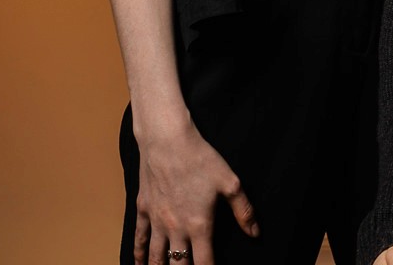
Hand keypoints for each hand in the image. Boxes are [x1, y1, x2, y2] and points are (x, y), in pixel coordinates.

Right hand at [132, 121, 258, 264]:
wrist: (167, 141)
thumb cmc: (200, 159)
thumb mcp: (230, 183)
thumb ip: (243, 211)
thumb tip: (254, 233)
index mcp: (200, 225)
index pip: (204, 262)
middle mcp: (176, 228)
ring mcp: (157, 221)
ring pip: (155, 257)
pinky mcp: (143, 210)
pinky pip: (138, 239)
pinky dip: (138, 255)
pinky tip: (139, 264)